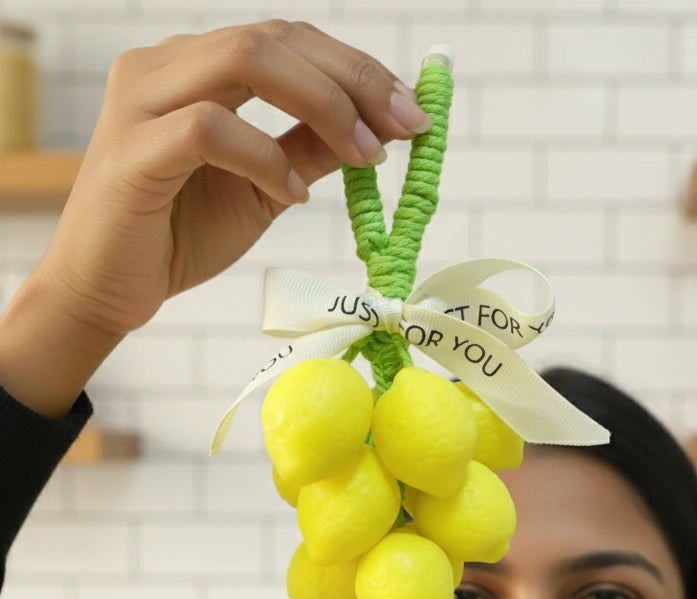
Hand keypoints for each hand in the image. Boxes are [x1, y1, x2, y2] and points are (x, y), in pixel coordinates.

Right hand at [40, 20, 428, 339]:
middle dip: (354, 79)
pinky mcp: (132, 150)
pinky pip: (210, 128)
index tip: (414, 112)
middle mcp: (167, 66)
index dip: (358, 69)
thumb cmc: (181, 234)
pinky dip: (264, 157)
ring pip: (245, 59)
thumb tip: (378, 131)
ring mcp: (143, 101)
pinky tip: (292, 195)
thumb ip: (311, 151)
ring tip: (366, 156)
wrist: (109, 289)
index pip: (290, 40)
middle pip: (275, 37)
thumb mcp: (267, 188)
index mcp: (199, 68)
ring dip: (323, 105)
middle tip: (406, 126)